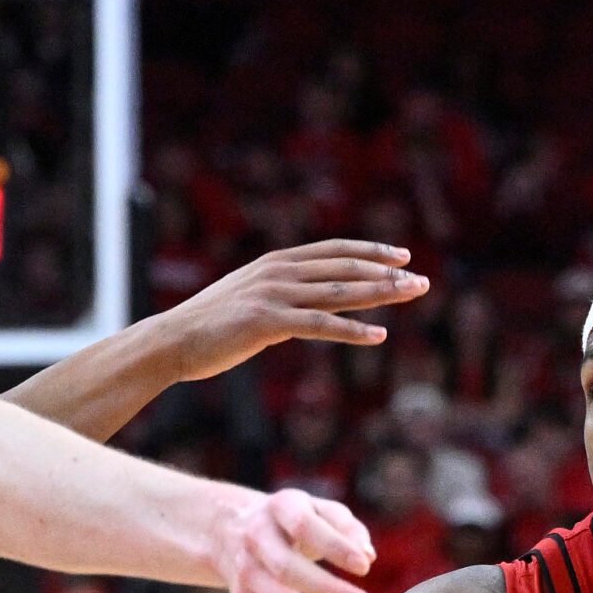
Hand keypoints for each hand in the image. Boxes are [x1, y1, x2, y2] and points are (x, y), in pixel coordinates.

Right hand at [159, 241, 428, 380]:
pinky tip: (380, 335)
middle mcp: (278, 272)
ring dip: (380, 294)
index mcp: (275, 264)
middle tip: (421, 280)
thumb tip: (307, 308)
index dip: (369, 251)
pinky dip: (353, 330)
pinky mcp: (267, 322)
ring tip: (412, 295)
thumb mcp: (248, 302)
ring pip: (339, 292)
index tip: (400, 256)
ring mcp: (273, 295)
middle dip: (387, 273)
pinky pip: (320, 325)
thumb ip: (281, 298)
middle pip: (345, 268)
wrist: (171, 341)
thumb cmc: (208, 328)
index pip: (333, 251)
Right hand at [212, 487, 374, 592]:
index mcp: (279, 508)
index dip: (334, 547)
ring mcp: (246, 573)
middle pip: (288, 569)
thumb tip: (368, 556)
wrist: (229, 529)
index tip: (364, 567)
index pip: (305, 527)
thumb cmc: (292, 521)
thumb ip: (346, 527)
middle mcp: (257, 540)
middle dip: (328, 590)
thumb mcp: (316, 509)